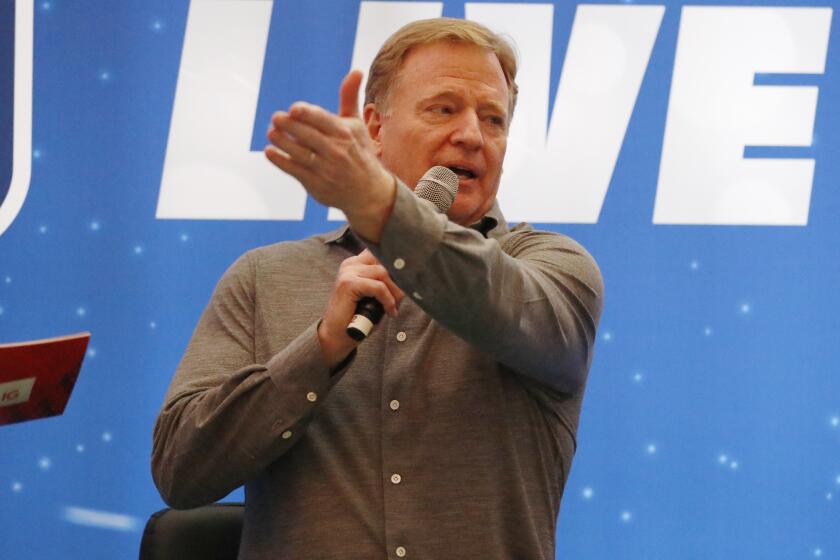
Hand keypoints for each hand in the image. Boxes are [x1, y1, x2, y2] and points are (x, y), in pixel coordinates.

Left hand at [265, 70, 394, 241]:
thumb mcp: (356, 126)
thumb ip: (349, 98)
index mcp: (346, 134)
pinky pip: (295, 170)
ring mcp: (326, 170)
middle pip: (308, 136)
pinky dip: (281, 161)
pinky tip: (270, 151)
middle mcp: (337, 152)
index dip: (307, 114)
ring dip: (282, 142)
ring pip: (299, 153)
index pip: (323, 120)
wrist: (368, 192)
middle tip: (276, 118)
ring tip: (271, 132)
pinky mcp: (316, 185)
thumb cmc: (359, 152)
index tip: (294, 109)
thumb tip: (356, 70)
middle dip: (290, 126)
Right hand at [317, 250, 404, 367]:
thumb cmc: (357, 316)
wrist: (337, 335)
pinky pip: (378, 287)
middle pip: (384, 261)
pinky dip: (388, 300)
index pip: (381, 252)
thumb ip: (386, 281)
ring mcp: (348, 272)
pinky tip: (389, 311)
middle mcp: (350, 264)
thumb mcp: (374, 295)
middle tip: (401, 298)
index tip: (408, 279)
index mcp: (355, 263)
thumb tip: (408, 275)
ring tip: (394, 306)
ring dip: (395, 291)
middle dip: (398, 280)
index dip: (396, 265)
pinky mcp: (349, 284)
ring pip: (383, 273)